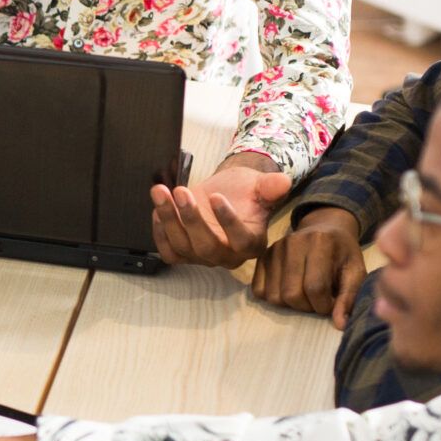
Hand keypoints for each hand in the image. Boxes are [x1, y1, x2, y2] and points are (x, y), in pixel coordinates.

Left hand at [149, 152, 290, 267]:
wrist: (223, 193)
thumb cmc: (244, 192)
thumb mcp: (260, 185)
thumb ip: (271, 186)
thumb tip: (283, 182)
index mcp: (252, 243)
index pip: (241, 241)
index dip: (228, 221)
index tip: (216, 196)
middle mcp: (228, 256)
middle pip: (207, 247)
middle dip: (191, 218)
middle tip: (182, 191)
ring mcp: (204, 257)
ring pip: (183, 247)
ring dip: (169, 219)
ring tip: (161, 192)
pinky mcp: (184, 254)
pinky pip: (169, 252)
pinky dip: (160, 234)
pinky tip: (158, 210)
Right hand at [250, 206, 368, 325]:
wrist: (324, 229)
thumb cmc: (342, 254)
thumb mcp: (355, 272)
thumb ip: (349, 297)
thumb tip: (340, 325)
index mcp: (320, 242)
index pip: (316, 287)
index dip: (324, 305)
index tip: (332, 304)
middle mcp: (293, 242)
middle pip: (292, 294)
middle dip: (307, 307)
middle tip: (318, 300)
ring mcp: (274, 249)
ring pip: (274, 296)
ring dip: (291, 305)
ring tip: (305, 295)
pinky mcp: (262, 257)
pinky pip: (259, 291)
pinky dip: (274, 298)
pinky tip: (289, 289)